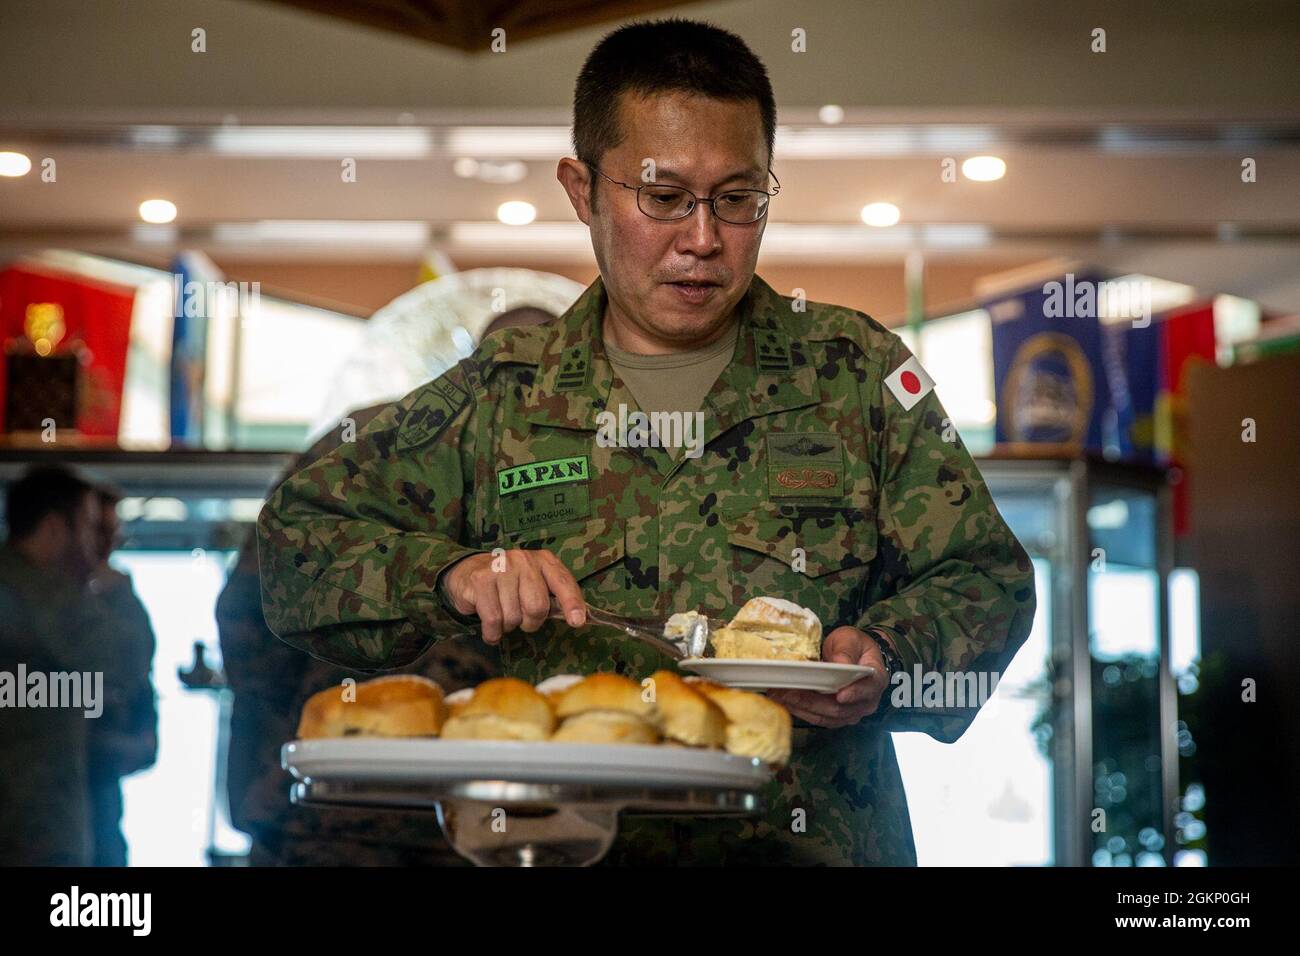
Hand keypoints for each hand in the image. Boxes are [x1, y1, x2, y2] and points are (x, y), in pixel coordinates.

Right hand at [442, 550, 586, 644]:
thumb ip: (555, 598)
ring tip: (501, 611)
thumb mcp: (535, 584)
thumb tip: (580, 619)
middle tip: (521, 617)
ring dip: (507, 625)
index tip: (577, 622)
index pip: (563, 583)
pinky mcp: (481, 579)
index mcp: (544, 561)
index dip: (572, 603)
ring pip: (513, 617)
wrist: (469, 572)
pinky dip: (492, 633)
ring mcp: (502, 568)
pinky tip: (491, 627)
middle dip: (530, 622)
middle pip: (537, 607)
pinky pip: (493, 620)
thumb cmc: (510, 584)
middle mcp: (524, 560)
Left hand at [766, 626, 887, 728]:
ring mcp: (852, 712)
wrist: (852, 655)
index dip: (854, 693)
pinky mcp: (837, 717)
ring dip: (802, 708)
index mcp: (875, 679)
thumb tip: (840, 665)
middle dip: (812, 701)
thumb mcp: (850, 639)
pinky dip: (801, 711)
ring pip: (826, 717)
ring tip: (780, 696)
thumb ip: (846, 650)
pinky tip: (785, 701)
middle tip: (788, 692)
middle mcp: (866, 701)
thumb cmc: (852, 645)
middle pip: (840, 708)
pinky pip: (819, 719)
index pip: (867, 689)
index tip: (839, 695)